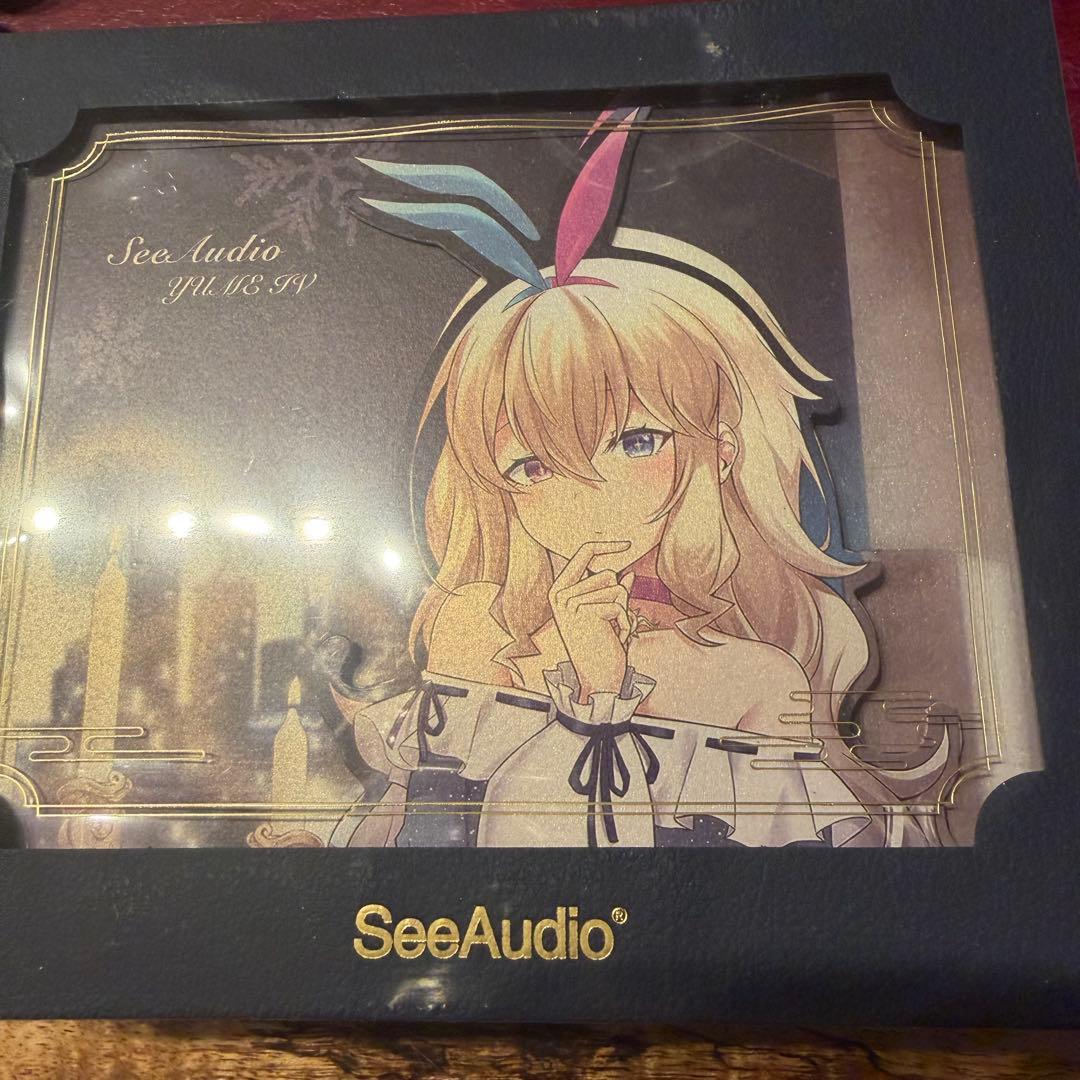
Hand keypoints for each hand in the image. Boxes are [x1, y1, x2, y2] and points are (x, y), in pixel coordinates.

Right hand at [548, 541, 636, 704]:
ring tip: (612, 631)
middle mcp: (560, 595)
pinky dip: (625, 622)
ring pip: (616, 588)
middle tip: (611, 623)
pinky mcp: (584, 612)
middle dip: (619, 597)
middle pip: (607, 573)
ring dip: (623, 611)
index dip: (606, 546)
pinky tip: (615, 638)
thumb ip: (614, 593)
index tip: (627, 544)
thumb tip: (628, 574)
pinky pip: (620, 603)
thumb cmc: (603, 648)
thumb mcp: (607, 616)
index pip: (584, 552)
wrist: (599, 680)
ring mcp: (570, 603)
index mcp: (560, 590)